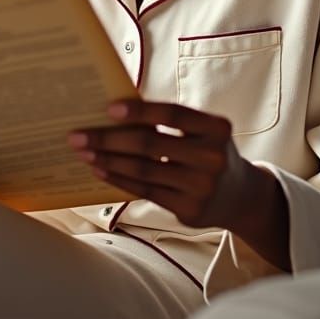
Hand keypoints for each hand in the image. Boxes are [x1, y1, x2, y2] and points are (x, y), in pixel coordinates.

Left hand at [67, 99, 257, 230]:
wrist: (241, 196)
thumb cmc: (208, 150)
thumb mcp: (203, 131)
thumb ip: (171, 121)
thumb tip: (116, 110)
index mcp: (216, 128)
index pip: (172, 113)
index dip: (139, 111)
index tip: (108, 108)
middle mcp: (212, 157)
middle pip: (151, 144)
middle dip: (109, 139)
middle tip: (78, 136)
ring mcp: (201, 186)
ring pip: (144, 171)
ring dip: (108, 161)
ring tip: (84, 153)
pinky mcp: (189, 210)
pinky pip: (146, 191)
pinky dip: (120, 180)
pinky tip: (101, 171)